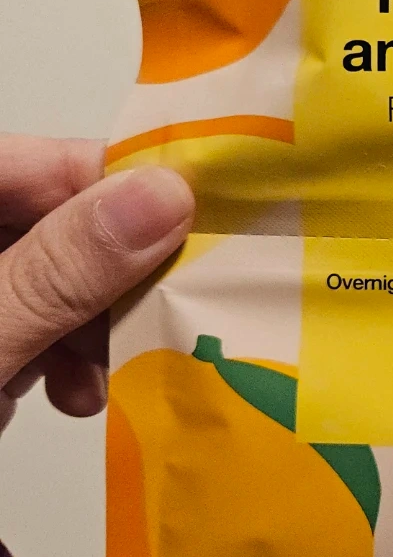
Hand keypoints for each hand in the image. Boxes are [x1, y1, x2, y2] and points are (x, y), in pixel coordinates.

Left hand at [0, 136, 194, 430]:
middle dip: (114, 275)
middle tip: (168, 308)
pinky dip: (63, 361)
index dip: (119, 181)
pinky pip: (35, 328)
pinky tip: (72, 394)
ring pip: (56, 282)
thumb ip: (62, 269)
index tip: (193, 212)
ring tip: (113, 371)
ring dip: (96, 328)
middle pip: (57, 224)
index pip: (40, 162)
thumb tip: (162, 198)